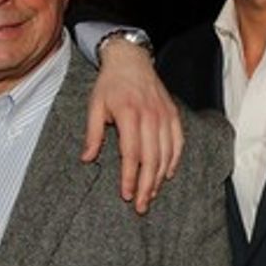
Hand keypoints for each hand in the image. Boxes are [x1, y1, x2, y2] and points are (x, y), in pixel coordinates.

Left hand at [82, 39, 182, 213]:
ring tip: (150, 195)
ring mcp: (165, 116)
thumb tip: (87, 159)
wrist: (131, 60)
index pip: (131, 154)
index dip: (129, 177)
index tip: (125, 195)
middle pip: (151, 159)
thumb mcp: (94, 106)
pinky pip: (178, 143)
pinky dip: (174, 161)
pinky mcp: (174, 115)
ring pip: (166, 154)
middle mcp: (150, 116)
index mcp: (129, 115)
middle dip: (146, 186)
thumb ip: (92, 134)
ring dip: (159, 178)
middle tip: (140, 206)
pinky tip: (167, 175)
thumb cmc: (110, 84)